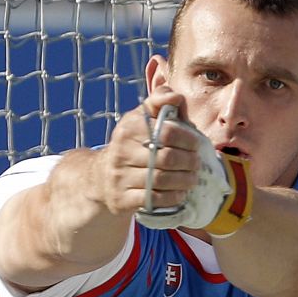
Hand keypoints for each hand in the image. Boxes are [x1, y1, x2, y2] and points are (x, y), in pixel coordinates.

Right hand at [90, 87, 200, 214]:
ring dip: (184, 180)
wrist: (100, 177)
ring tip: (193, 178)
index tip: (197, 143)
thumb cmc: (131, 143)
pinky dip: (171, 197)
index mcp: (128, 129)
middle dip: (189, 162)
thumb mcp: (140, 117)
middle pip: (166, 158)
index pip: (166, 132)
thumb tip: (176, 97)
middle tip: (197, 163)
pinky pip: (153, 199)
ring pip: (161, 180)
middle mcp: (121, 152)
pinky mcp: (122, 199)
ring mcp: (120, 177)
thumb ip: (159, 101)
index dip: (187, 138)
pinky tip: (180, 193)